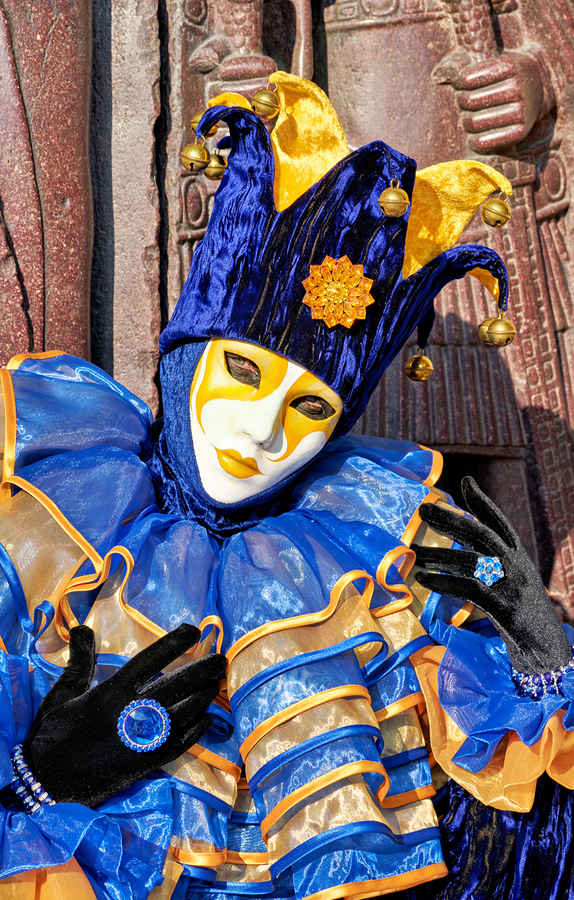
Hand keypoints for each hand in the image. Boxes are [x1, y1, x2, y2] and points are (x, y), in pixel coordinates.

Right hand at [23, 624, 225, 807]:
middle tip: (220, 660)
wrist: (48, 784)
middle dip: (202, 670)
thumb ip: (79, 661)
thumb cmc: (52, 735)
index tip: (194, 630)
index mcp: (111, 693)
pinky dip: (198, 729)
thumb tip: (82, 627)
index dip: (175, 643)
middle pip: (177, 685)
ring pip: (184, 713)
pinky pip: (181, 743)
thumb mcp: (62, 694)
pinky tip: (207, 719)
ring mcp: (143, 740)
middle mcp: (132, 713)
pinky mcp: (147, 763)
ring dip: (203, 697)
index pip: (151, 660)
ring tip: (215, 685)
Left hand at [414, 477, 570, 672]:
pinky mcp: (506, 608)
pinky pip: (471, 589)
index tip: (465, 480)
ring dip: (439, 555)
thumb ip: (494, 565)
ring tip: (413, 552)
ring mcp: (513, 586)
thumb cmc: (524, 619)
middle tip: (423, 510)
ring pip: (472, 561)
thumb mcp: (513, 584)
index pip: (499, 522)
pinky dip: (446, 582)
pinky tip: (425, 579)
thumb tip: (464, 551)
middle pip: (482, 534)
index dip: (482, 502)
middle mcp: (517, 566)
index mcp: (519, 557)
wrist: (549, 653)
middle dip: (451, 520)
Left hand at [434, 50, 549, 151]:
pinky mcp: (521, 132)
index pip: (468, 78)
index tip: (462, 83)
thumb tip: (436, 76)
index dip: (460, 82)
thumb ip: (464, 64)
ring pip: (473, 122)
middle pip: (469, 101)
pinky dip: (474, 141)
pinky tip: (473, 135)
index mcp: (510, 66)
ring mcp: (522, 110)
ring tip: (468, 117)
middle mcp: (518, 87)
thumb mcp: (492, 61)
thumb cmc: (504, 74)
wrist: (537, 89)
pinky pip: (484, 142)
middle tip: (464, 101)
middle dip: (461, 101)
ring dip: (465, 121)